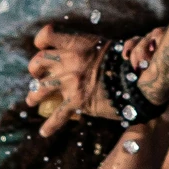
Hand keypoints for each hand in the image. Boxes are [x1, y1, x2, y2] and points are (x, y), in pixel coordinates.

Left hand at [25, 26, 168, 136]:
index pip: (47, 36)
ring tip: (31, 100)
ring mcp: (71, 82)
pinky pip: (58, 115)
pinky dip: (49, 125)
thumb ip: (87, 49)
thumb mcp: (104, 47)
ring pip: (40, 89)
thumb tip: (78, 52)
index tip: (42, 47)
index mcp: (77, 44)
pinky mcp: (77, 101)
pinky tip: (44, 132)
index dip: (41, 41)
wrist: (137, 81)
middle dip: (34, 69)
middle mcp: (70, 61)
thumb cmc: (124, 63)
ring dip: (34, 96)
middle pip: (38, 62)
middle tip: (37, 75)